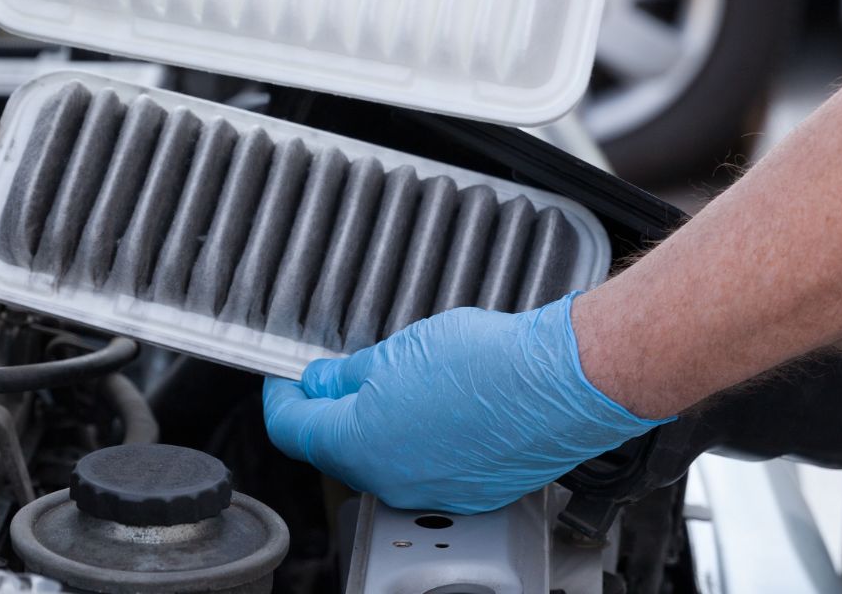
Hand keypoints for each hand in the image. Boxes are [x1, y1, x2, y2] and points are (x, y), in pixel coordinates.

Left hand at [261, 295, 669, 513]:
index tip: (285, 381)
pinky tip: (443, 407)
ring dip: (380, 425)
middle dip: (333, 412)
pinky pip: (429, 469)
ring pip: (386, 461)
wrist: (560, 385)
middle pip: (337, 450)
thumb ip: (351, 373)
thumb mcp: (399, 350)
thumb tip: (324, 382)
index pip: (292, 430)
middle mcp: (392, 481)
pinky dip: (423, 440)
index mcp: (359, 444)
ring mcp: (435, 492)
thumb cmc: (487, 363)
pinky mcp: (473, 491)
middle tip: (341, 376)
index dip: (282, 399)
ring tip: (402, 381)